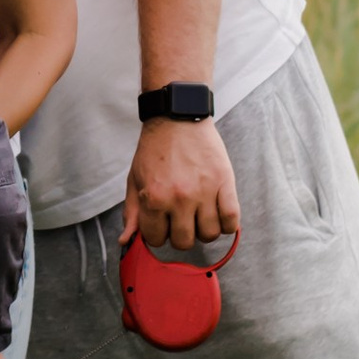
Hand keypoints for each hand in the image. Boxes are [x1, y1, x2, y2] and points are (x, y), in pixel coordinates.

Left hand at [120, 115, 238, 252]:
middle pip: (184, 242)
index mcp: (154, 198)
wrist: (177, 117)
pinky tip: (218, 215)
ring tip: (200, 216)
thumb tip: (126, 242)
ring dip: (204, 230)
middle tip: (181, 221)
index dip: (158, 234)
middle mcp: (180, 198)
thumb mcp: (134, 179)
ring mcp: (204, 191)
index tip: (162, 225)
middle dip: (180, 235)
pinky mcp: (225, 182)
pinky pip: (231, 219)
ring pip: (209, 234)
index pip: (156, 239)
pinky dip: (227, 224)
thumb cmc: (155, 149)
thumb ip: (132, 212)